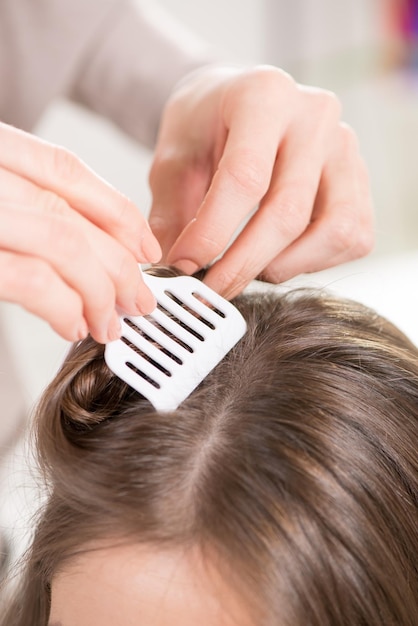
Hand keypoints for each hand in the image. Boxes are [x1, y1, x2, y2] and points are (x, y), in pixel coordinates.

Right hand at [0, 122, 160, 342]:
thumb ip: (20, 203)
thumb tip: (86, 247)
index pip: (64, 168)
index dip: (116, 210)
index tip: (146, 247)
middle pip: (73, 211)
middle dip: (120, 264)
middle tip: (140, 300)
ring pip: (65, 244)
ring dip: (100, 292)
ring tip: (110, 323)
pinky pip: (35, 281)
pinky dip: (65, 307)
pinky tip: (74, 325)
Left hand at [149, 65, 373, 297]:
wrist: (235, 105)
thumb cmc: (204, 129)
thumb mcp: (172, 160)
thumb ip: (169, 215)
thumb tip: (174, 273)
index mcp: (264, 96)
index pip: (245, 178)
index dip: (212, 233)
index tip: (185, 266)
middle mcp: (315, 115)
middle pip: (288, 212)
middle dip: (243, 264)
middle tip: (210, 289)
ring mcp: (346, 148)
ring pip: (333, 231)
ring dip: (284, 266)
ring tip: (247, 267)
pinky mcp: (360, 179)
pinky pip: (352, 238)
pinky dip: (314, 262)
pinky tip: (278, 256)